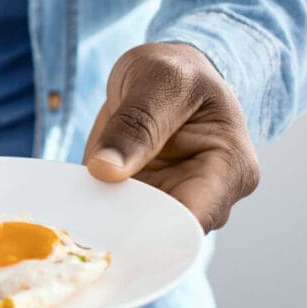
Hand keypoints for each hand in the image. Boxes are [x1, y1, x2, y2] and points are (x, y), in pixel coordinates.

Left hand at [82, 42, 259, 232]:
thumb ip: (136, 122)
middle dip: (126, 234)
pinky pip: (121, 220)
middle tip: (82, 229)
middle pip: (167, 236)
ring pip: (140, 235)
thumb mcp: (157, 81)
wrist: (167, 73)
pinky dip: (99, 216)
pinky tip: (75, 212)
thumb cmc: (176, 71)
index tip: (112, 234)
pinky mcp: (144, 202)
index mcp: (230, 168)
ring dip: (109, 227)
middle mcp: (209, 197)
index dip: (155, 235)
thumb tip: (106, 170)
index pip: (195, 220)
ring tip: (76, 219)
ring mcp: (175, 202)